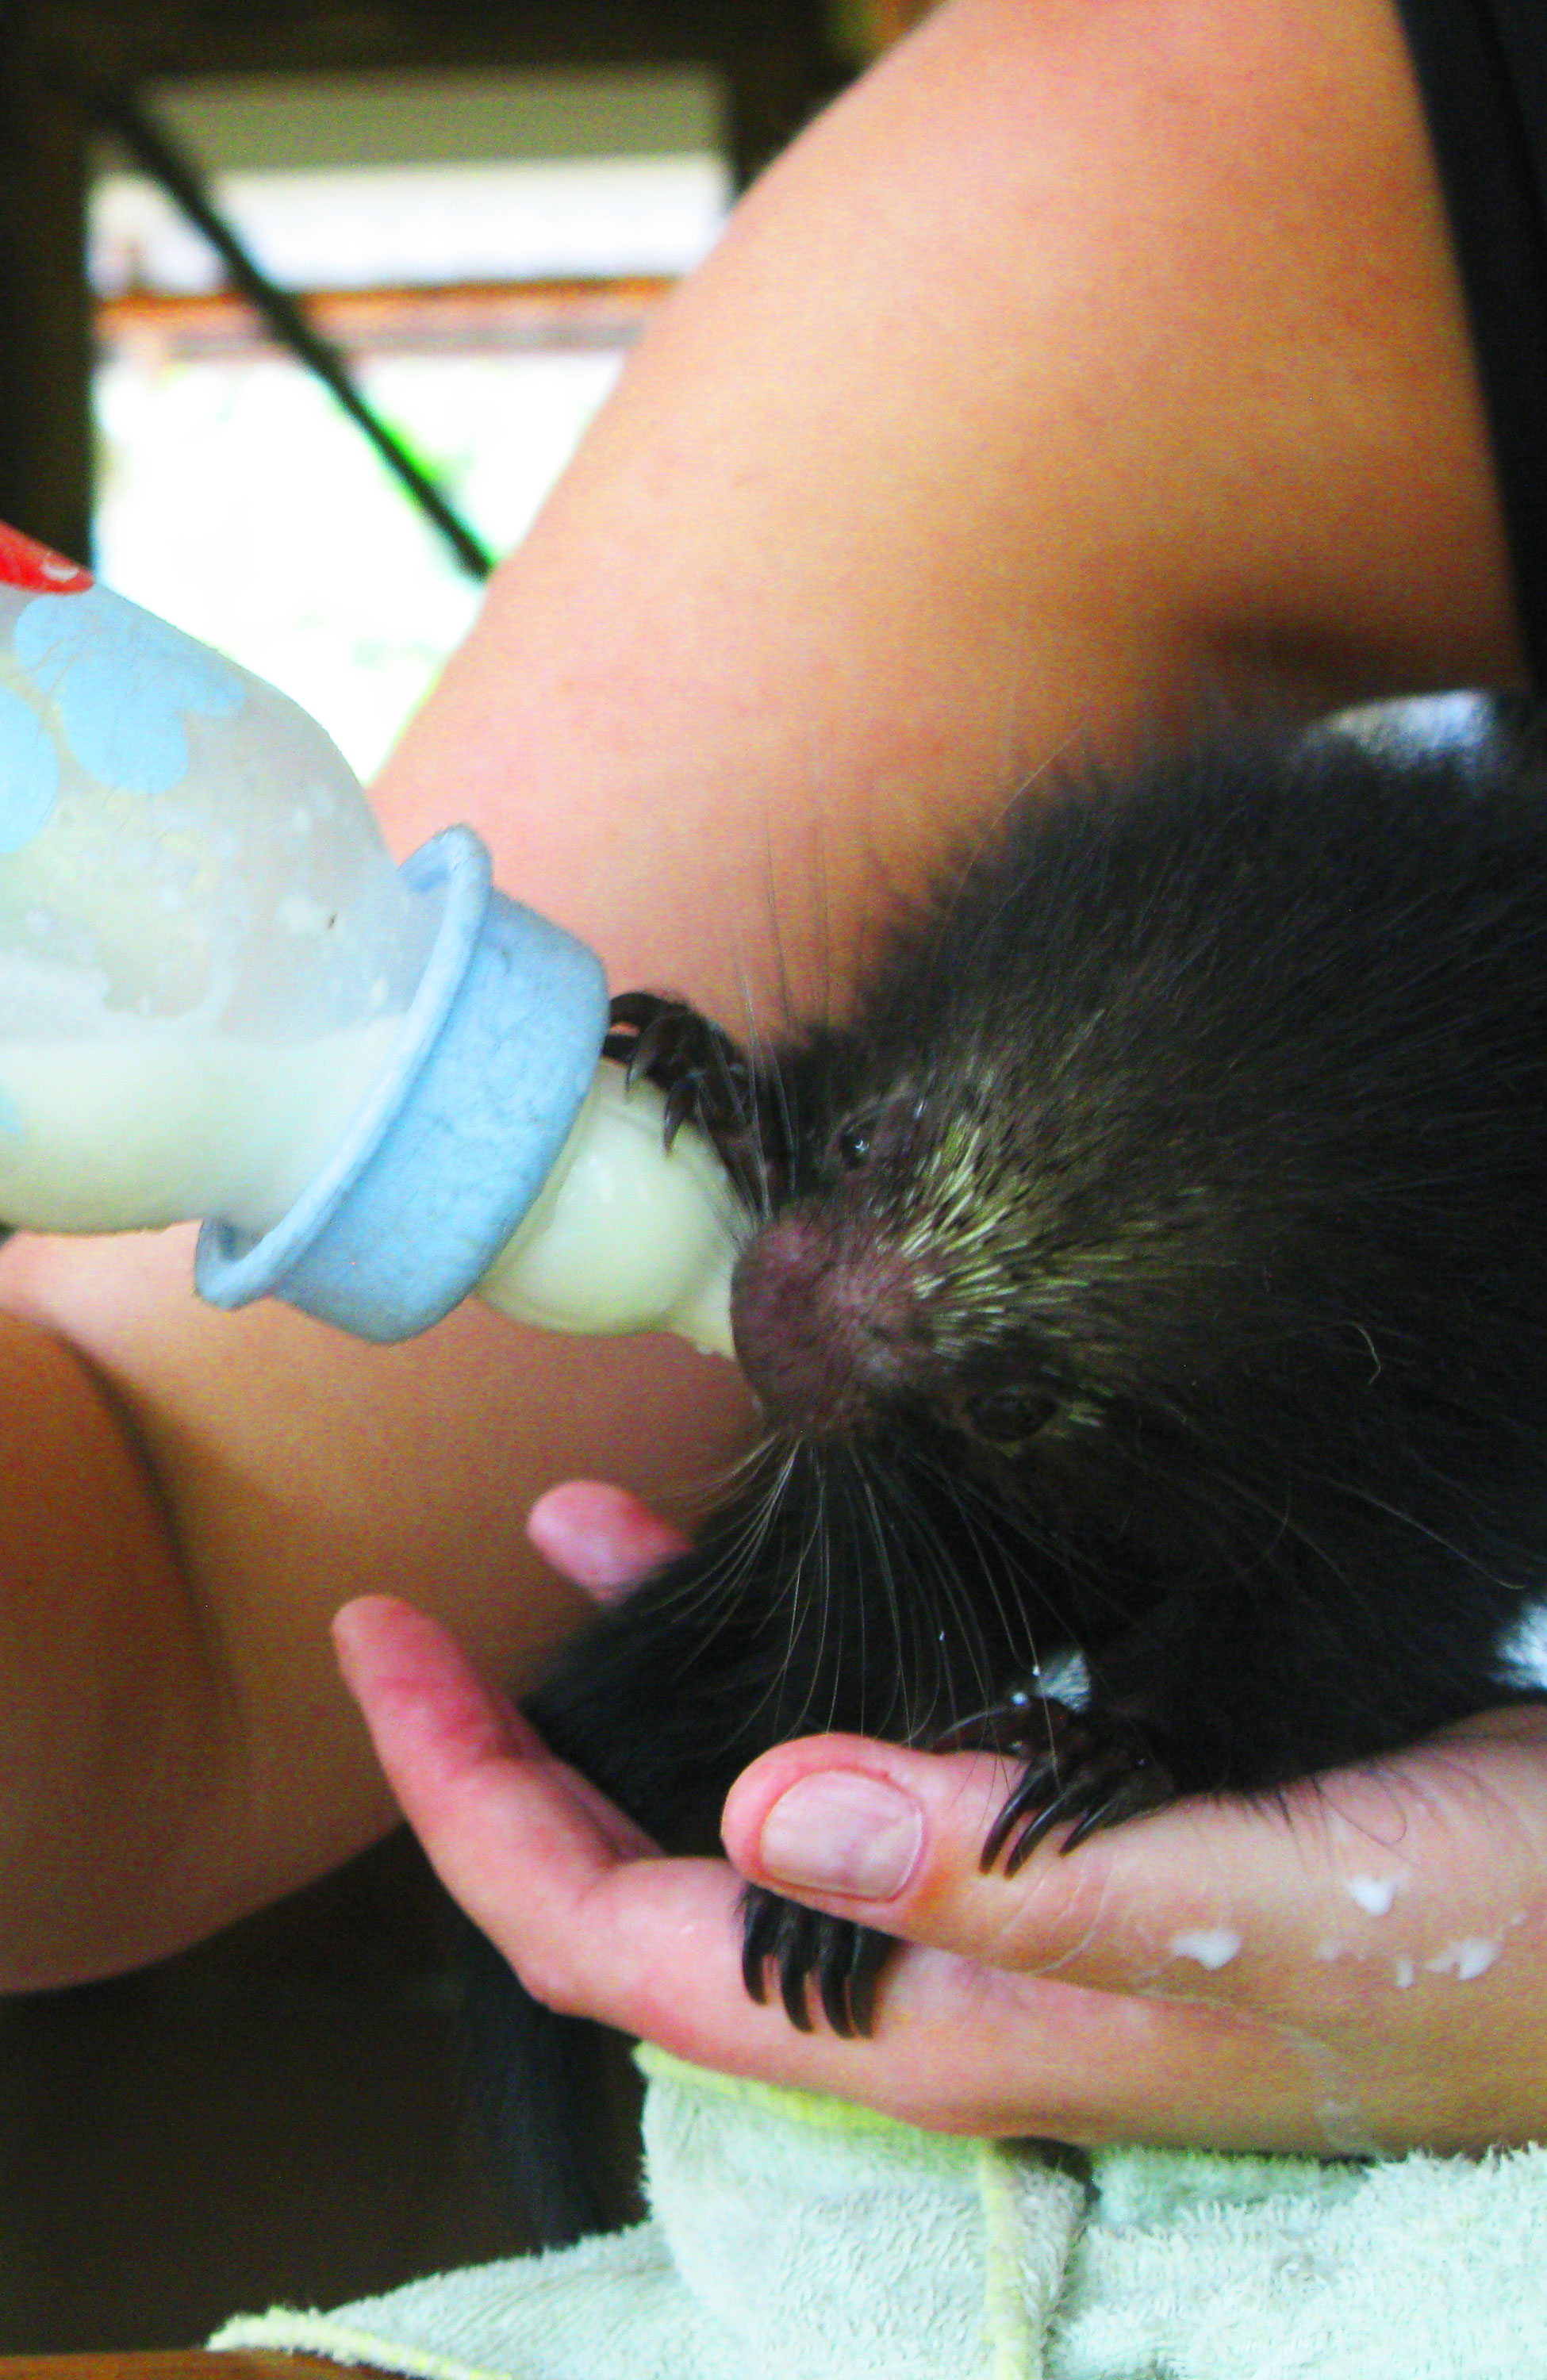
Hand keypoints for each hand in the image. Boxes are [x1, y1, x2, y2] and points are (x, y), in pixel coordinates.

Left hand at [333, 1484, 1546, 2156]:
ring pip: (750, 1807)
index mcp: (937, 2020)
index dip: (476, 1812)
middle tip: (407, 1619)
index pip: (622, 1940)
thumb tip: (766, 1803)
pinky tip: (753, 1556)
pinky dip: (785, 1653)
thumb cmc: (1479, 1939)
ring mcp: (993, 1910)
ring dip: (638, 1687)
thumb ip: (1013, 1875)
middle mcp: (934, 1979)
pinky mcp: (1064, 1830)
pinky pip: (867, 1749)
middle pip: (647, 1889)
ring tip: (547, 1541)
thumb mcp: (1250, 1898)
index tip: (384, 1656)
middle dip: (511, 1760)